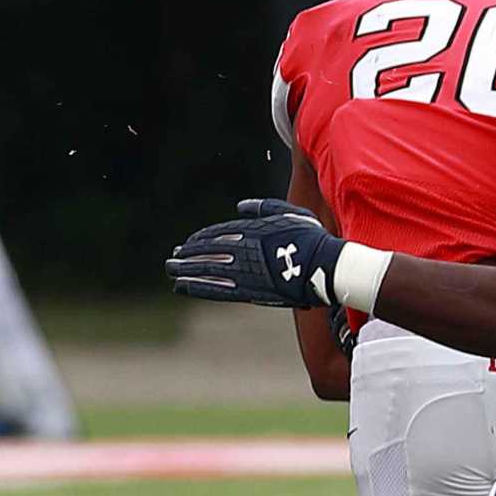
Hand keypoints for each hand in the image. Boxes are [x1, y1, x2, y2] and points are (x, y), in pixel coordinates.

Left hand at [167, 200, 344, 308]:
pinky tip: (183, 286)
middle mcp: (243, 248)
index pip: (220, 233)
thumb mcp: (289, 214)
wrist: (324, 265)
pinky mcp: (248, 289)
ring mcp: (244, 269)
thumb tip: (241, 206)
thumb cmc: (312, 239)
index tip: (189, 244)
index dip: (202, 239)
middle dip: (189, 254)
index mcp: (252, 229)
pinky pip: (217, 288)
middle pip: (209, 250)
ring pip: (208, 268)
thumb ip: (263, 208)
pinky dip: (198, 287)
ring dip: (187, 270)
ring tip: (172, 271)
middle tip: (173, 259)